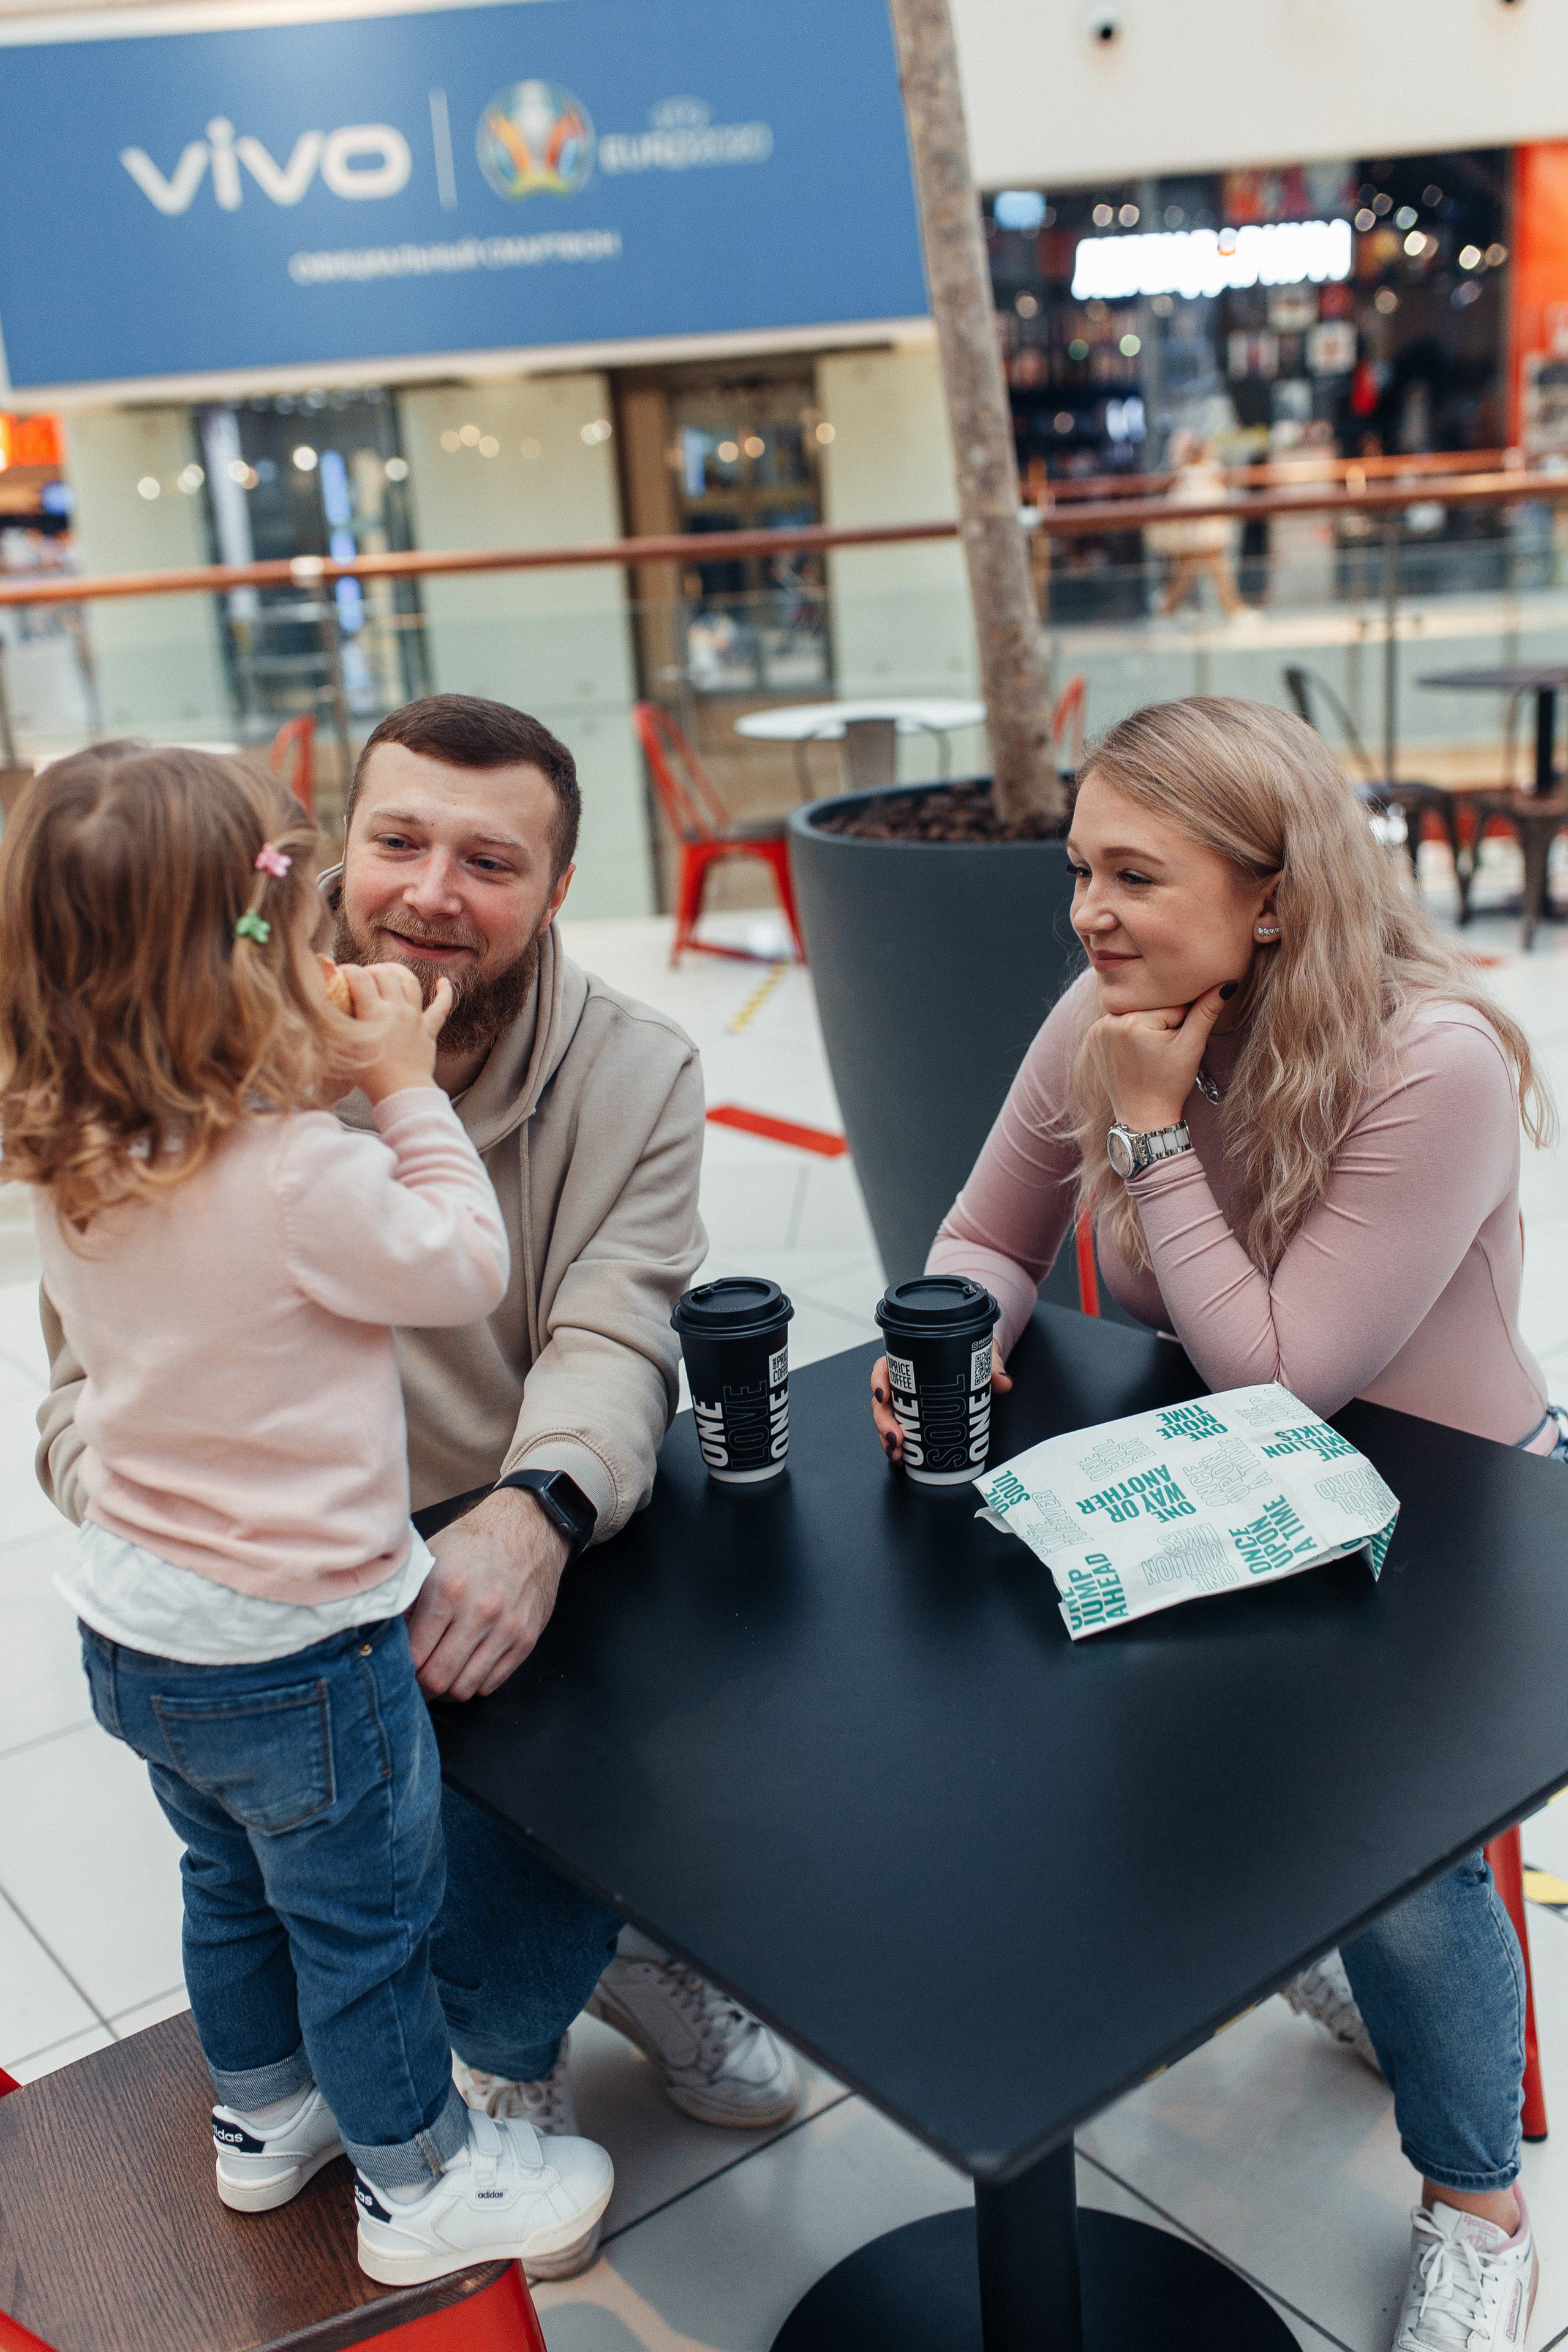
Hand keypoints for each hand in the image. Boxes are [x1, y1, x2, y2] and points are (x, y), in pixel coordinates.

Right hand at [341, 962, 453, 1104]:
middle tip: (363, 978)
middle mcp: (396, 1009)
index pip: (359, 976)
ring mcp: (415, 1017)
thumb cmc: (369, 1076)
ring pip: (410, 981)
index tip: (340, 976)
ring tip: (389, 972)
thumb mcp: (344, 1047)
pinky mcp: (429, 1029)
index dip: (347, 970)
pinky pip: (442, 1007)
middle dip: (371, 970)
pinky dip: (445, 992)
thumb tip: (329, 1003)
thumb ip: (337, 1023)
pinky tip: (444, 982)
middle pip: (385, 973)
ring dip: (399, 971)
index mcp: (372, 1013)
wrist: (401, 1093)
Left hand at [408, 1487, 569, 1699]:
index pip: (413, 1655)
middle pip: (438, 1679)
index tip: (395, 1671)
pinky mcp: (527, 1639)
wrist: (528, 1527)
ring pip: (465, 1688)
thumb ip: (407, 1599)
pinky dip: (474, 1684)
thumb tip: (385, 1638)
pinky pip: (492, 1683)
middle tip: (413, 1683)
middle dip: (421, 1689)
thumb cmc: (473, 1543)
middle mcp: (479, 1612)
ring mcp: (507, 1628)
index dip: (399, 1671)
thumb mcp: (431, 1559)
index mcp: (447, 1590)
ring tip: (439, 1677)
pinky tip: (465, 1668)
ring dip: (447, 1691)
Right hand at [870, 1342, 1011, 1465]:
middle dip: (884, 1422)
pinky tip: (902, 1460)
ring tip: (897, 1453)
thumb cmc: (969, 1356)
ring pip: (888, 1420)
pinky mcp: (915, 1420)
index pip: (884, 1368)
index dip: (878, 1381)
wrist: (977, 1367)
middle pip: (882, 1402)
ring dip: (887, 1438)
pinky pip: (899, 1433)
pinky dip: (898, 1447)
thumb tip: (1003, 1381)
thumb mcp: (980, 1356)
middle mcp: (904, 1385)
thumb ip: (991, 1366)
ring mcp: (907, 1404)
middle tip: (896, 1437)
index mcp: (911, 1363)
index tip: (883, 1395)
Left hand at [1084, 983, 1230, 1132]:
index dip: (1182, 1023)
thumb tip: (1226, 983)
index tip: (1177, 1046)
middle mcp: (1109, 1021)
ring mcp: (1097, 1029)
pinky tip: (1136, 1051)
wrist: (1144, 1115)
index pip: (1172, 1005)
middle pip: (1152, 1007)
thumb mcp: (1192, 1047)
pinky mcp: (1092, 1037)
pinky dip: (1130, 1031)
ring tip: (1150, 1052)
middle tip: (1163, 1051)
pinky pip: (1119, 1022)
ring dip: (1147, 1024)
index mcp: (1133, 1021)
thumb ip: (1207, 1012)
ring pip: (1136, 1012)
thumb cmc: (1170, 1084)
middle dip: (1164, 1022)